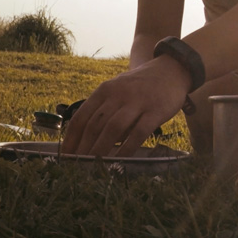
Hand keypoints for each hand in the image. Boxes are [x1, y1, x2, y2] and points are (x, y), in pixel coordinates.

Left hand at [59, 56, 191, 156]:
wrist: (171, 70)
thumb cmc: (140, 86)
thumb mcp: (117, 90)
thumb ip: (103, 110)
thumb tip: (87, 140)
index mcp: (104, 90)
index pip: (81, 118)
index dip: (70, 140)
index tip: (65, 157)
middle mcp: (118, 95)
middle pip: (95, 125)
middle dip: (84, 149)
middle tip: (78, 167)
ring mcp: (138, 102)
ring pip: (113, 129)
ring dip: (102, 150)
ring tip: (95, 167)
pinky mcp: (156, 111)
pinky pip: (138, 132)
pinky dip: (127, 148)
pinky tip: (121, 160)